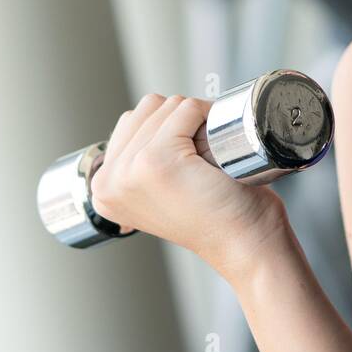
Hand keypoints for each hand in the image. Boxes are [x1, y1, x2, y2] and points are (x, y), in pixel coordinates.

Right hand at [89, 94, 287, 281]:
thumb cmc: (220, 218)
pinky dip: (208, 118)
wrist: (246, 245)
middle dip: (182, 122)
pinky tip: (217, 150)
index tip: (187, 160)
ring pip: (166, 106)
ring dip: (194, 121)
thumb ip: (145, 158)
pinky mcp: (156, 160)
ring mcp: (129, 170)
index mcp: (105, 189)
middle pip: (147, 109)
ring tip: (206, 159)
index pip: (132, 121)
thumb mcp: (166, 188)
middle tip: (202, 160)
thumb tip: (153, 115)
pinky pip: (185, 109)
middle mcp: (108, 182)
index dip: (170, 128)